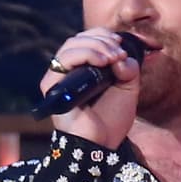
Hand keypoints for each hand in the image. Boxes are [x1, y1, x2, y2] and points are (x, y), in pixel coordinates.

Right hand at [39, 26, 141, 149]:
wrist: (101, 145)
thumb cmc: (111, 120)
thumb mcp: (127, 88)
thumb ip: (129, 68)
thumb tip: (120, 57)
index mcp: (82, 70)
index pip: (86, 39)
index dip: (103, 36)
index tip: (120, 45)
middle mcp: (67, 72)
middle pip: (79, 39)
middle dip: (103, 41)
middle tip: (119, 53)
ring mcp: (58, 78)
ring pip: (72, 45)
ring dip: (97, 46)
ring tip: (114, 58)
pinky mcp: (52, 85)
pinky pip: (65, 59)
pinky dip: (87, 54)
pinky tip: (104, 62)